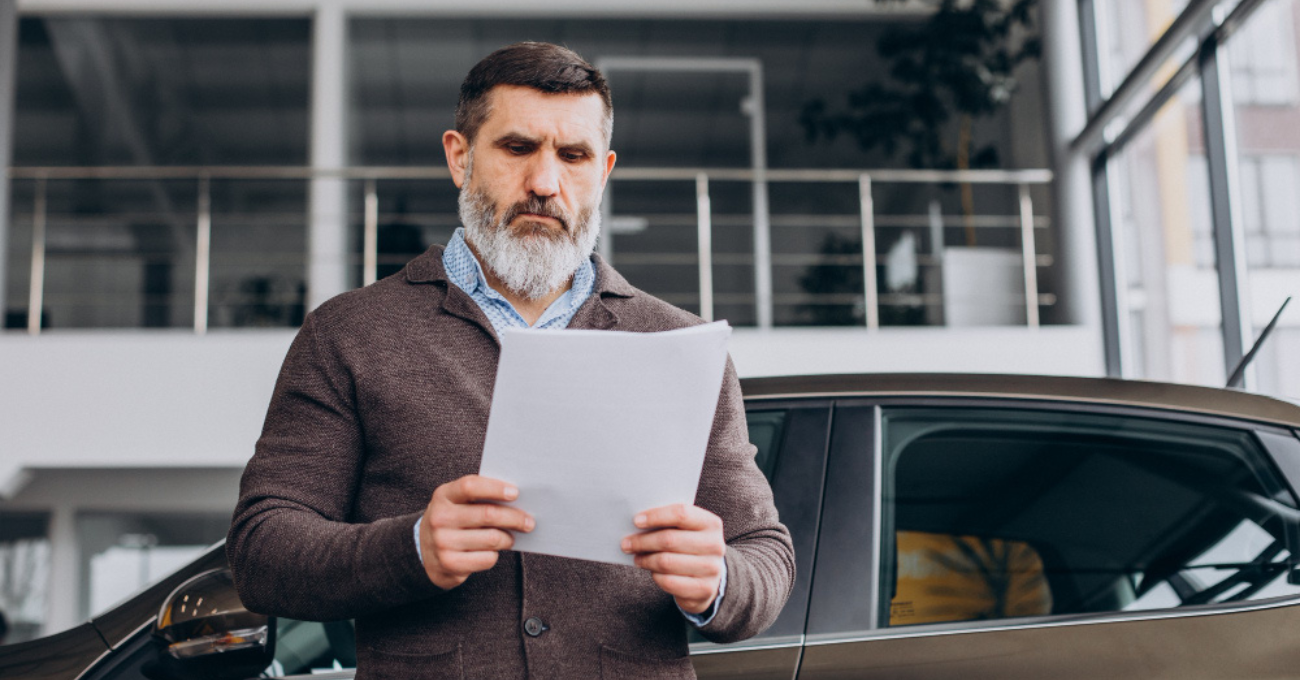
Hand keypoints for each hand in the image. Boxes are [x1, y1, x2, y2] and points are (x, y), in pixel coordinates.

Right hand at [420, 475, 533, 589]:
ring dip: (508, 539)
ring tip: (511, 538)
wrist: (423, 551)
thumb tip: (517, 500)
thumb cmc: (452, 521)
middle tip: (529, 522)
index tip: (515, 493)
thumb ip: (479, 497)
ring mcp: (442, 542)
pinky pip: (486, 559)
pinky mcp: (449, 564)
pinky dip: (495, 555)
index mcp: (443, 496)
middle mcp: (439, 518)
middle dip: (514, 518)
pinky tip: (491, 552)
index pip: (470, 486)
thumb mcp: (456, 503)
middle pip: (487, 514)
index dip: (495, 488)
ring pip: (491, 539)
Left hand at [621, 504, 725, 614]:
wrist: (711, 577)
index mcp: (711, 523)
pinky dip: (655, 576)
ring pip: (666, 562)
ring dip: (646, 560)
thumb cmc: (690, 546)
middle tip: (626, 543)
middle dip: (643, 541)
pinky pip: (669, 582)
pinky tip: (651, 571)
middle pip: (670, 539)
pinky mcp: (704, 589)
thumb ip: (669, 523)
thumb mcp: (687, 530)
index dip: (656, 516)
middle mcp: (715, 545)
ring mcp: (711, 568)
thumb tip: (637, 523)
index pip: (681, 514)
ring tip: (636, 558)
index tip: (636, 521)